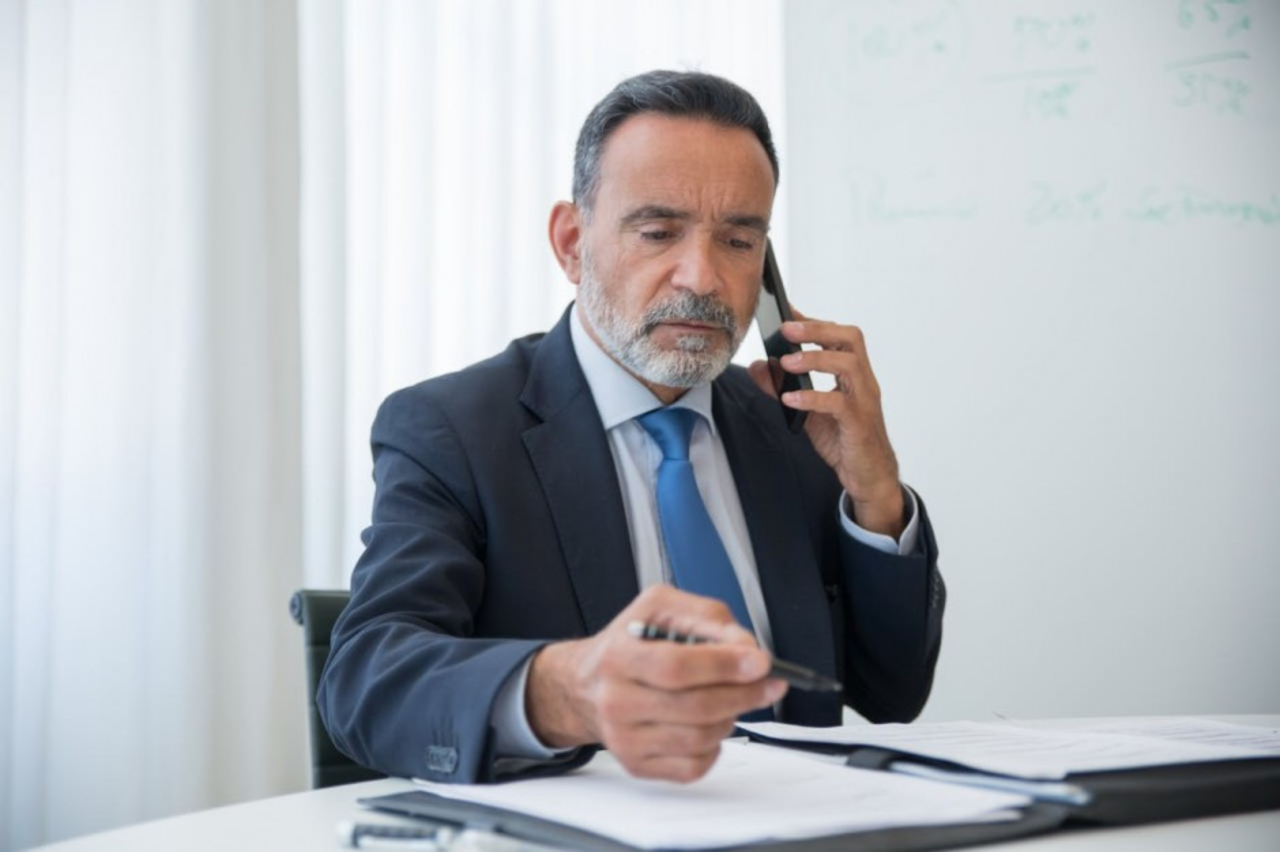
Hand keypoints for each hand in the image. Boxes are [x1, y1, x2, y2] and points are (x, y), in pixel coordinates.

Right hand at [526, 586, 786, 782]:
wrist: (586, 683)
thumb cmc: (629, 642)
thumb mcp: (661, 607)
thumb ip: (708, 618)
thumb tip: (747, 649)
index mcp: (619, 655)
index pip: (676, 666)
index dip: (723, 665)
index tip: (759, 662)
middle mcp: (616, 700)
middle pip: (694, 707)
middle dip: (744, 693)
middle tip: (769, 683)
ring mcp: (624, 738)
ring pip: (700, 738)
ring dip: (730, 717)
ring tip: (732, 698)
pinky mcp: (636, 764)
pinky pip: (693, 766)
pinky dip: (714, 746)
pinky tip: (709, 723)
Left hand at [748, 310, 904, 537]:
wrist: (868, 476)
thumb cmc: (844, 439)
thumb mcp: (807, 411)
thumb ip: (783, 387)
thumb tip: (757, 366)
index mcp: (853, 374)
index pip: (839, 335)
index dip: (814, 321)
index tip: (787, 311)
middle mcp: (863, 382)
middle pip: (851, 339)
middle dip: (818, 329)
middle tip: (786, 330)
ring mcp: (864, 401)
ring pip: (849, 365)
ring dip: (815, 359)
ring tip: (786, 363)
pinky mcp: (859, 424)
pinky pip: (838, 403)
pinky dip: (812, 398)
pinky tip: (790, 399)